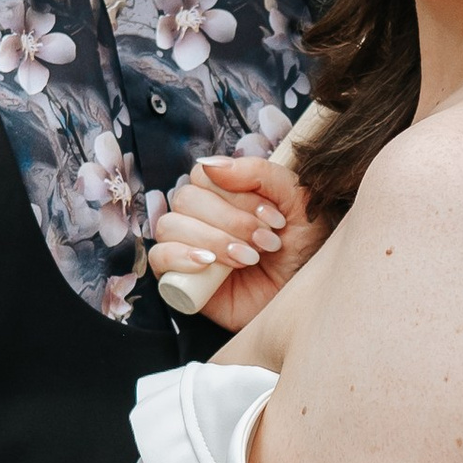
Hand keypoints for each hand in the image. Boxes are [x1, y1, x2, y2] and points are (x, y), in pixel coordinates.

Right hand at [148, 153, 325, 331]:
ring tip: (249, 258)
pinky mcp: (179, 278)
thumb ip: (261, 173)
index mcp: (223, 194)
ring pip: (170, 225)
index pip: (205, 175)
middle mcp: (199, 217)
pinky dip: (182, 256)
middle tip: (266, 242)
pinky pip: (159, 257)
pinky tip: (211, 264)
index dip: (237, 194)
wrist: (304, 299)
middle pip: (186, 198)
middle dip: (232, 220)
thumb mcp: (296, 202)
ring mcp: (186, 246)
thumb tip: (211, 164)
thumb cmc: (300, 250)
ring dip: (213, 239)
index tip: (275, 218)